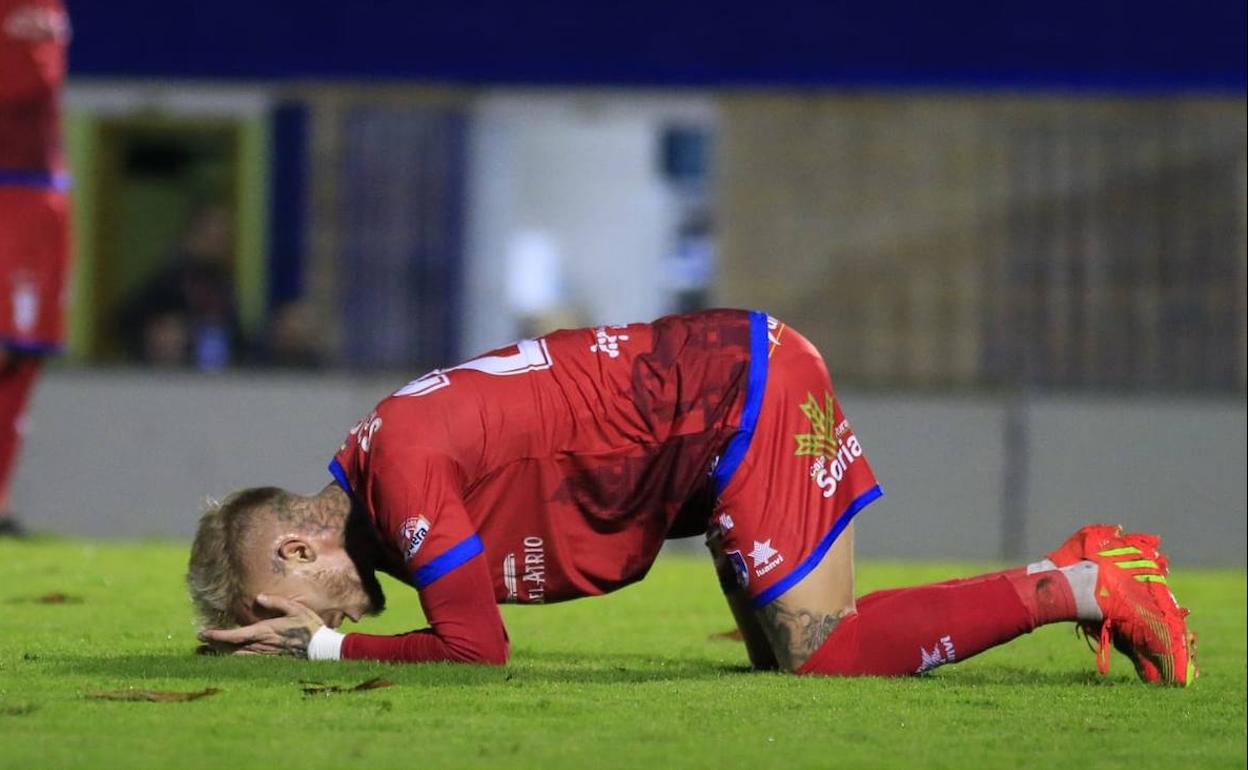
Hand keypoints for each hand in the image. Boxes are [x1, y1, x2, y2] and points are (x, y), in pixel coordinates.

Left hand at [198, 594, 324, 656]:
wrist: (320, 649)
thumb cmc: (309, 626)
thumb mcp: (296, 609)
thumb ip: (277, 602)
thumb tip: (260, 597)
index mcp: (264, 631)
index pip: (234, 635)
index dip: (216, 636)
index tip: (202, 633)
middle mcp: (261, 646)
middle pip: (230, 649)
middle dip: (213, 646)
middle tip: (199, 644)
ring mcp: (264, 655)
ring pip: (236, 657)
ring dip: (221, 654)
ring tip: (208, 652)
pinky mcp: (269, 661)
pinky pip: (246, 662)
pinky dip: (234, 660)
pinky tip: (229, 657)